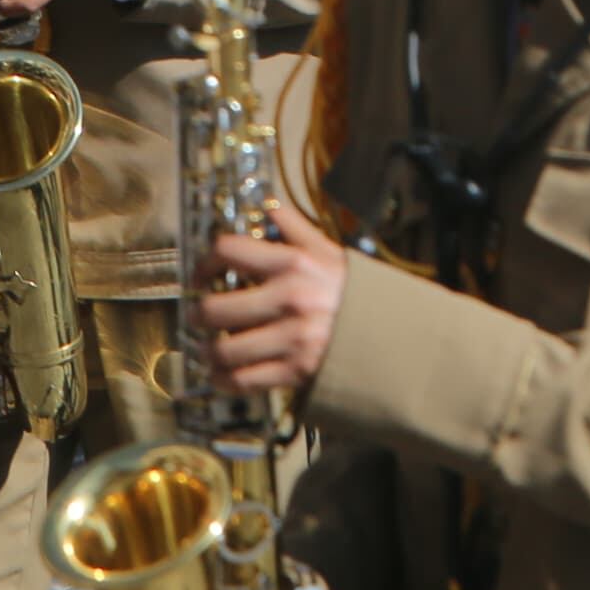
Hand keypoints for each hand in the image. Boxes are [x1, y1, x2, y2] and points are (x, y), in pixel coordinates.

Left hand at [194, 199, 345, 395]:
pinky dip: (225, 380)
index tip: (200, 273)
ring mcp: (290, 338)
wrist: (392, 333)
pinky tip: (222, 374)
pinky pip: (244, 380)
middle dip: (198, 314)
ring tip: (208, 347)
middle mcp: (288, 299)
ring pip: (225, 350)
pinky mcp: (295, 371)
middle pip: (215, 308)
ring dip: (208, 351)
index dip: (205, 261)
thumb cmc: (354, 291)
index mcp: (293, 263)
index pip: (229, 250)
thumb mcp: (328, 251)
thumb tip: (267, 209)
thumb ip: (295, 228)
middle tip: (197, 315)